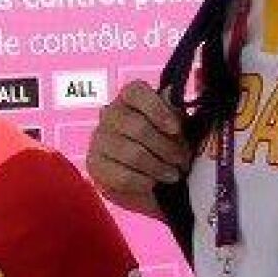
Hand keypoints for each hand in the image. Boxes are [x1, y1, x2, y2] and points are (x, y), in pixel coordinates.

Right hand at [87, 80, 191, 216]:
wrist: (148, 180)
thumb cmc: (163, 147)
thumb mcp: (174, 128)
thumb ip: (174, 112)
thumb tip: (170, 93)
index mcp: (129, 98)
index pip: (136, 92)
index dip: (158, 109)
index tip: (176, 129)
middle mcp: (109, 114)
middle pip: (137, 126)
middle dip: (166, 147)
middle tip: (182, 160)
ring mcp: (99, 139)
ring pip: (132, 153)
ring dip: (158, 167)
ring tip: (173, 174)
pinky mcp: (95, 165)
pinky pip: (122, 176)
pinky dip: (144, 182)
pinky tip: (154, 184)